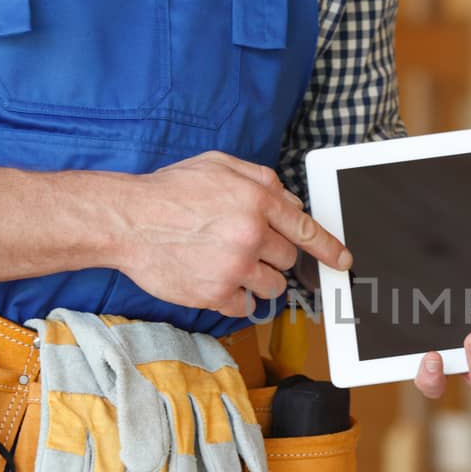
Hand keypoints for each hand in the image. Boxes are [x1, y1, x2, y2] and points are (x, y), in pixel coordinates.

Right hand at [116, 151, 349, 316]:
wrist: (127, 220)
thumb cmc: (170, 190)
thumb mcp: (219, 164)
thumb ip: (261, 180)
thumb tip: (291, 202)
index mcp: (256, 200)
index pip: (307, 229)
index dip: (330, 248)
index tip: (343, 261)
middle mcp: (250, 235)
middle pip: (288, 260)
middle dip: (272, 255)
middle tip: (243, 245)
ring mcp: (234, 268)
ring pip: (273, 287)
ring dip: (258, 279)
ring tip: (228, 263)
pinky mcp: (216, 295)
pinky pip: (245, 307)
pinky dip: (234, 298)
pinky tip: (213, 278)